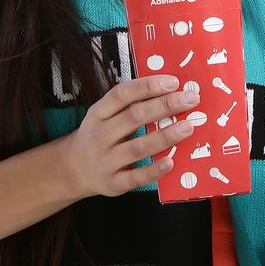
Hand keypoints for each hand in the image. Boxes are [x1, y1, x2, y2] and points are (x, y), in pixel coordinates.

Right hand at [60, 75, 198, 198]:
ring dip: (165, 136)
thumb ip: (132, 105)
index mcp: (98, 113)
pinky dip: (154, 170)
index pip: (122, 94)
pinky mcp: (112, 183)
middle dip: (164, 106)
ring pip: (137, 147)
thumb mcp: (105, 116)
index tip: (173, 82)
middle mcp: (99, 136)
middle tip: (191, 99)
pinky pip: (136, 177)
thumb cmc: (101, 135)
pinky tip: (171, 161)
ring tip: (188, 127)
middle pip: (133, 117)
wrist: (73, 170)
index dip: (147, 86)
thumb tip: (173, 91)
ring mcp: (105, 161)